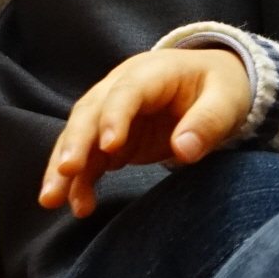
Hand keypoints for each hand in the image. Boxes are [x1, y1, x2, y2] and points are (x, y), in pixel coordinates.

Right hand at [38, 46, 248, 217]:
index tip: (109, 146)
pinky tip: (78, 206)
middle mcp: (122, 87)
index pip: (127, 91)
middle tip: (66, 171)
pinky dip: (79, 181)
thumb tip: (184, 150)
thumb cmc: (220, 88)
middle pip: (91, 112)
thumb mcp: (227, 100)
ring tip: (51, 199)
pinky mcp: (110, 138)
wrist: (212, 85)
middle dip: (76, 141)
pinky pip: (88, 159)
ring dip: (64, 166)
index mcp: (152, 71)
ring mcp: (111, 112)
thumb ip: (208, 122)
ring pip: (79, 135)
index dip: (115, 116)